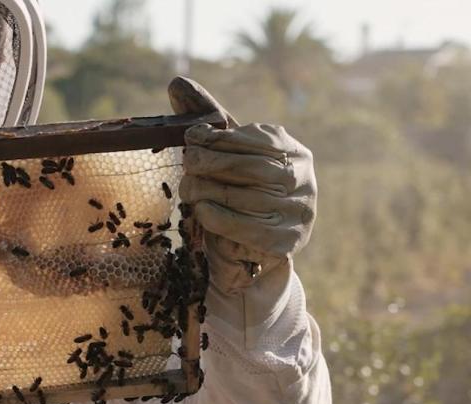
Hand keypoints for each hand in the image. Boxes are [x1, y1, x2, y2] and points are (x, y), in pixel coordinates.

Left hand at [168, 77, 316, 295]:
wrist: (249, 247)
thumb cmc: (236, 189)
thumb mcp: (225, 154)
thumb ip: (206, 121)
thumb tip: (176, 81)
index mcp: (293, 151)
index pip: (258, 139)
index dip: (221, 137)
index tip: (191, 138)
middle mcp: (303, 179)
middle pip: (252, 168)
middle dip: (212, 163)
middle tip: (187, 163)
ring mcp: (298, 212)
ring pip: (246, 197)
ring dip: (208, 191)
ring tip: (188, 189)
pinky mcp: (286, 242)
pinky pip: (246, 227)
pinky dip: (217, 217)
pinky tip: (200, 210)